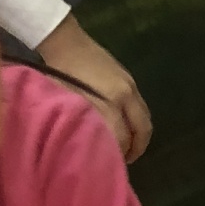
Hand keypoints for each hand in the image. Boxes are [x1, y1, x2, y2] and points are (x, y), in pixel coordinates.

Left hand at [38, 14, 153, 161]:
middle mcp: (127, 94)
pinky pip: (139, 105)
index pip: (123, 136)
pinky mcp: (129, 78)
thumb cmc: (60, 73)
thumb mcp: (70, 102)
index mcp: (112, 100)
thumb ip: (87, 124)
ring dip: (139, 134)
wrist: (65, 41)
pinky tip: (124, 125)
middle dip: (137, 148)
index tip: (110, 165)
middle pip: (142, 129)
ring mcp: (130, 84)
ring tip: (126, 146)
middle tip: (124, 161)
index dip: (119, 153)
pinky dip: (135, 120)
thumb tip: (95, 145)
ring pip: (144, 117)